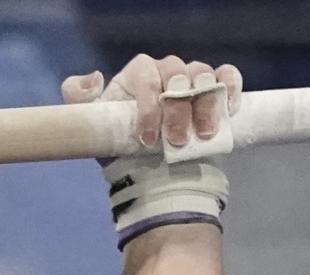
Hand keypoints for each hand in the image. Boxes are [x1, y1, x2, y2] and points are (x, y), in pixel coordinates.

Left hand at [61, 54, 242, 149]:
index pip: (146, 74)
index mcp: (138, 74)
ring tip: (202, 135)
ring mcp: (191, 79)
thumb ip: (80, 101)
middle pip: (177, 74)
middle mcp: (166, 71)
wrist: (150, 168)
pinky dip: (230, 88)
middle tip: (176, 141)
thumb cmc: (122, 144)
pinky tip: (228, 111)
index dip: (148, 104)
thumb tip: (93, 78)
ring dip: (205, 104)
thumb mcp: (95, 125)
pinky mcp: (214, 91)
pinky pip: (227, 76)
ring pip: (203, 75)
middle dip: (177, 109)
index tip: (147, 137)